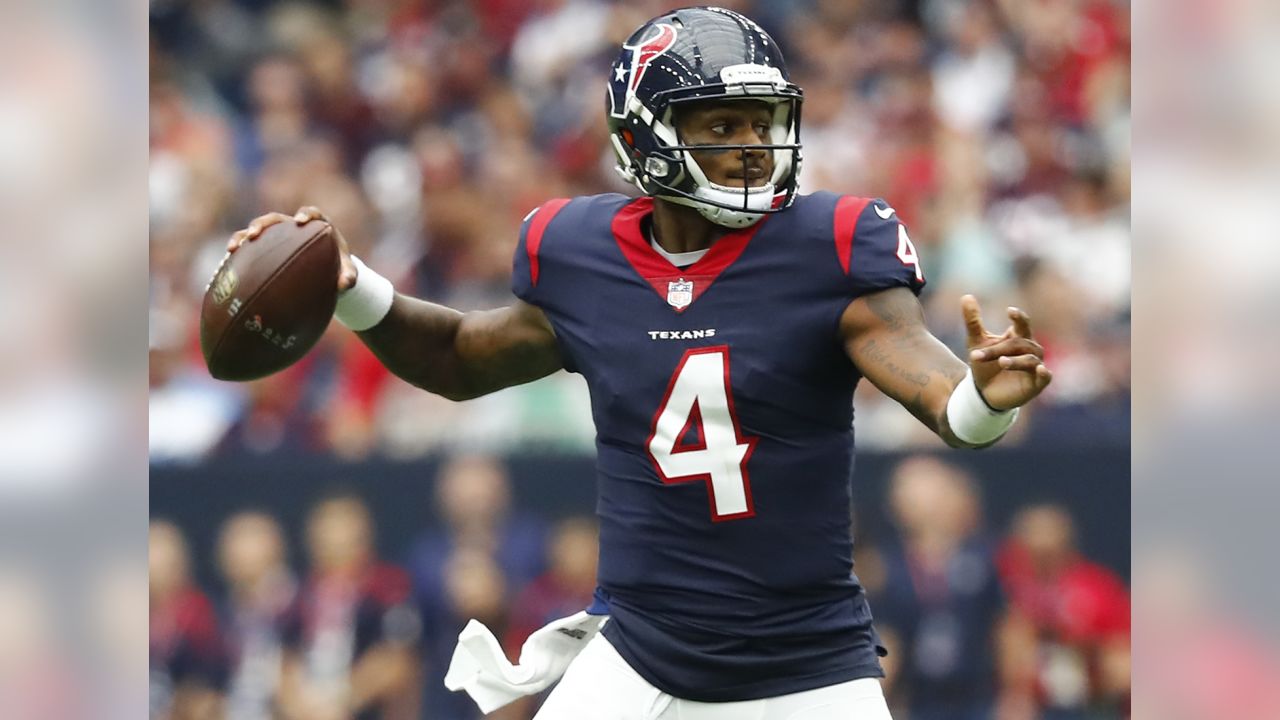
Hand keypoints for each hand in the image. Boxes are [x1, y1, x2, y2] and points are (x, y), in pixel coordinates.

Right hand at [227, 206, 357, 290]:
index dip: (305, 214)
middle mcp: (293, 228)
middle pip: (274, 219)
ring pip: (256, 231)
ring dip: (243, 236)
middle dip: (263, 224)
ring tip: (233, 248)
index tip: (300, 221)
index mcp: (316, 226)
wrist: (326, 272)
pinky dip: (238, 254)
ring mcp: (277, 237)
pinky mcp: (266, 248)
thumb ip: (349, 277)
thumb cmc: (338, 269)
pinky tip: (227, 265)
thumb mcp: (347, 273)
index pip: (311, 213)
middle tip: (255, 234)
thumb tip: (344, 284)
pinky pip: (249, 249)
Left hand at [961, 294, 1051, 410]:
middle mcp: (1031, 350)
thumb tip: (966, 296)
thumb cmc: (984, 365)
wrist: (984, 394)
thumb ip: (973, 320)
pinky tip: (1040, 370)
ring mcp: (1035, 367)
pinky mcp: (1036, 384)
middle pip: (1019, 344)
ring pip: (1030, 359)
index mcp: (1019, 338)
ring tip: (1001, 362)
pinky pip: (1045, 376)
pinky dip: (1044, 373)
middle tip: (974, 355)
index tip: (1009, 310)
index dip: (1018, 317)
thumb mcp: (976, 342)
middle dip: (998, 349)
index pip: (1022, 324)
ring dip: (1015, 361)